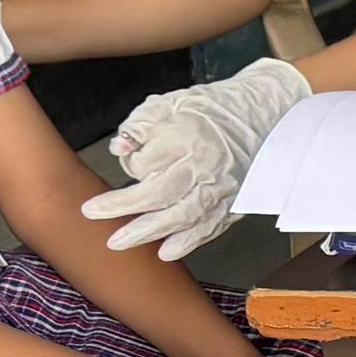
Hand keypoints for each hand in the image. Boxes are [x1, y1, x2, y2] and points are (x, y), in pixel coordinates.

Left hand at [86, 56, 311, 259]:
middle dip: (123, 208)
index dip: (130, 163)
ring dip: (148, 232)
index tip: (127, 157)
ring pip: (182, 216)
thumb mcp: (169, 103)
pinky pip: (209, 227)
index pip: (145, 160)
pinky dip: (187, 242)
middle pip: (158, 194)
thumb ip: (140, 124)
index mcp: (187, 137)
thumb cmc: (212, 109)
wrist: (262, 114)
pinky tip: (166, 252)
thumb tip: (119, 148)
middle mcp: (204, 165)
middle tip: (93, 214)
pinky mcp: (233, 201)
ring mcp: (221, 187)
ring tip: (119, 242)